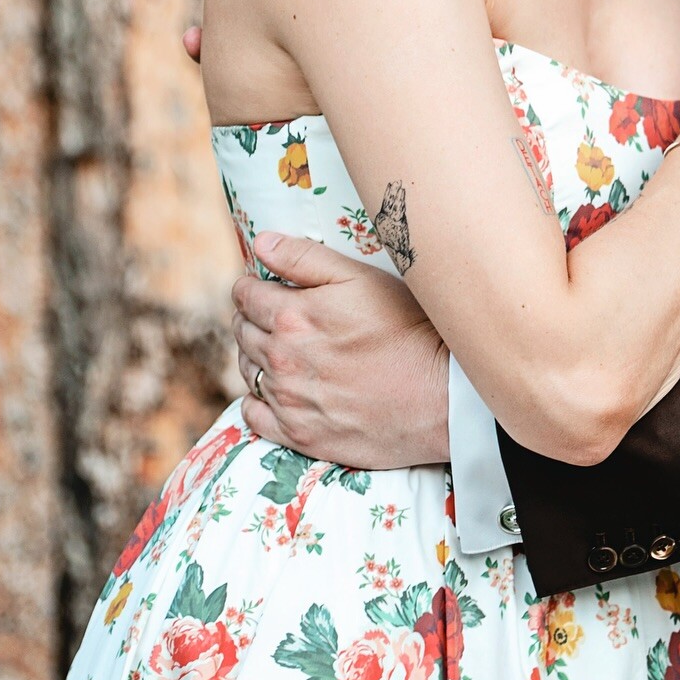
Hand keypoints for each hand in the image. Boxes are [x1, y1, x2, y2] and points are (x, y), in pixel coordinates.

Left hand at [232, 232, 450, 467]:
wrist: (437, 395)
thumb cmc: (406, 328)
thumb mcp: (361, 278)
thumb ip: (305, 258)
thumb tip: (261, 244)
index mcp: (291, 317)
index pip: (245, 295)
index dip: (252, 285)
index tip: (265, 285)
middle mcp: (281, 360)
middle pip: (242, 331)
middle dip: (252, 317)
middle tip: (274, 313)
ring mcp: (288, 401)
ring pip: (246, 370)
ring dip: (255, 354)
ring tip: (281, 347)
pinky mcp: (299, 435)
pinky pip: (253, 415)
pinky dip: (257, 399)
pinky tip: (278, 389)